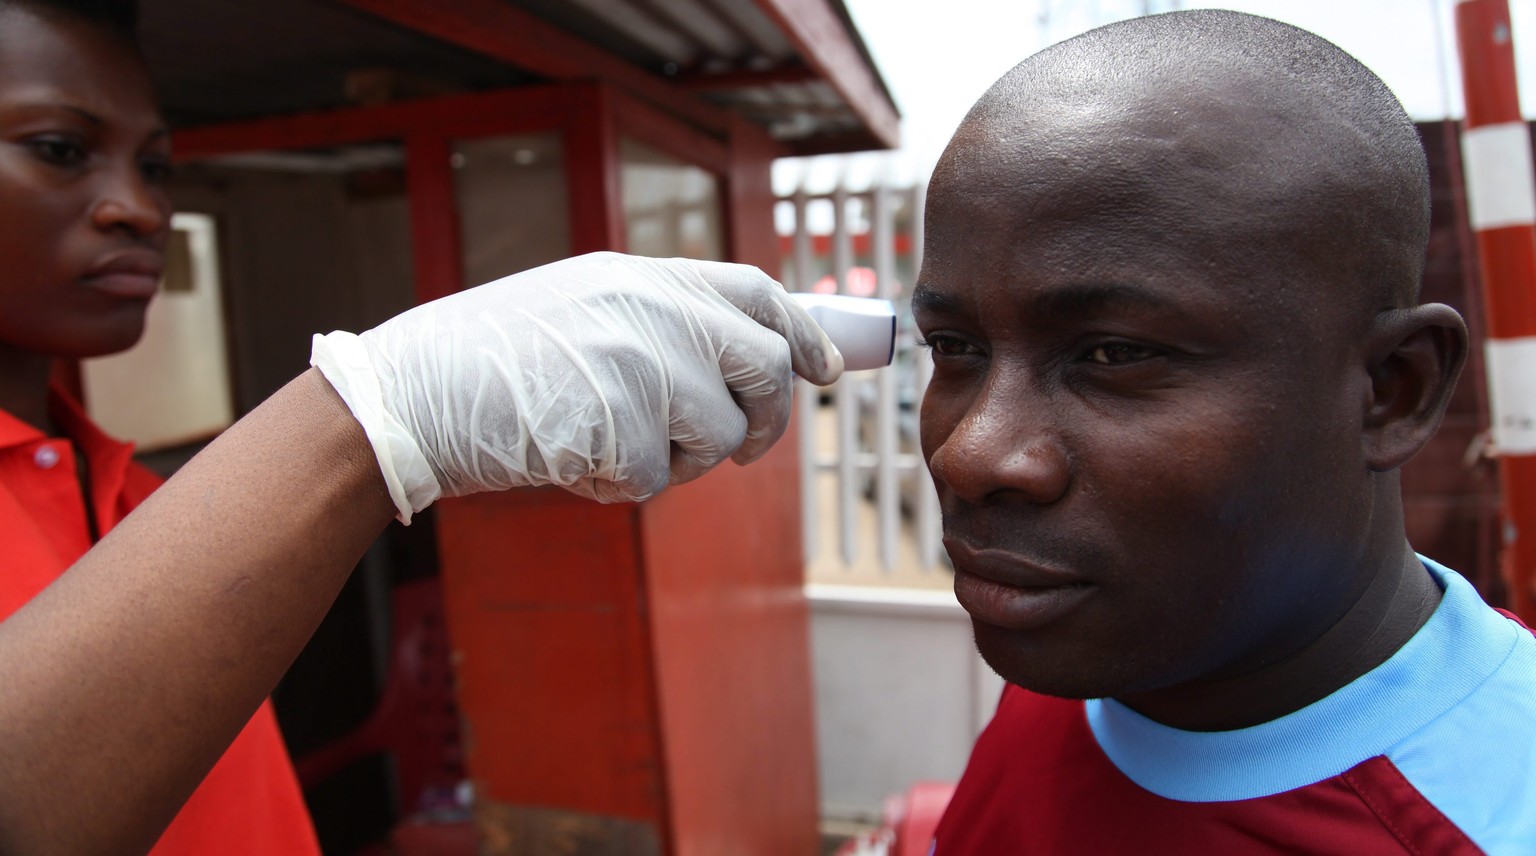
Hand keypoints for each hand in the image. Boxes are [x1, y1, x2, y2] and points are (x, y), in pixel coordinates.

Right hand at [312, 252, 842, 517]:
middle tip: (743, 449)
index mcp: (642, 276)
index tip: (825, 369)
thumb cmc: (489, 362)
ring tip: (611, 445)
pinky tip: (570, 462)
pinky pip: (657, 479)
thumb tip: (751, 358)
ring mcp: (638, 365)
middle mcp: (652, 310)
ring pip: (721, 434)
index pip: (756, 291)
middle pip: (763, 368)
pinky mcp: (619, 426)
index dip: (803, 332)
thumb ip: (661, 321)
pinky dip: (620, 486)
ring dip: (681, 460)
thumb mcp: (582, 308)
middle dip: (766, 419)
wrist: (405, 395)